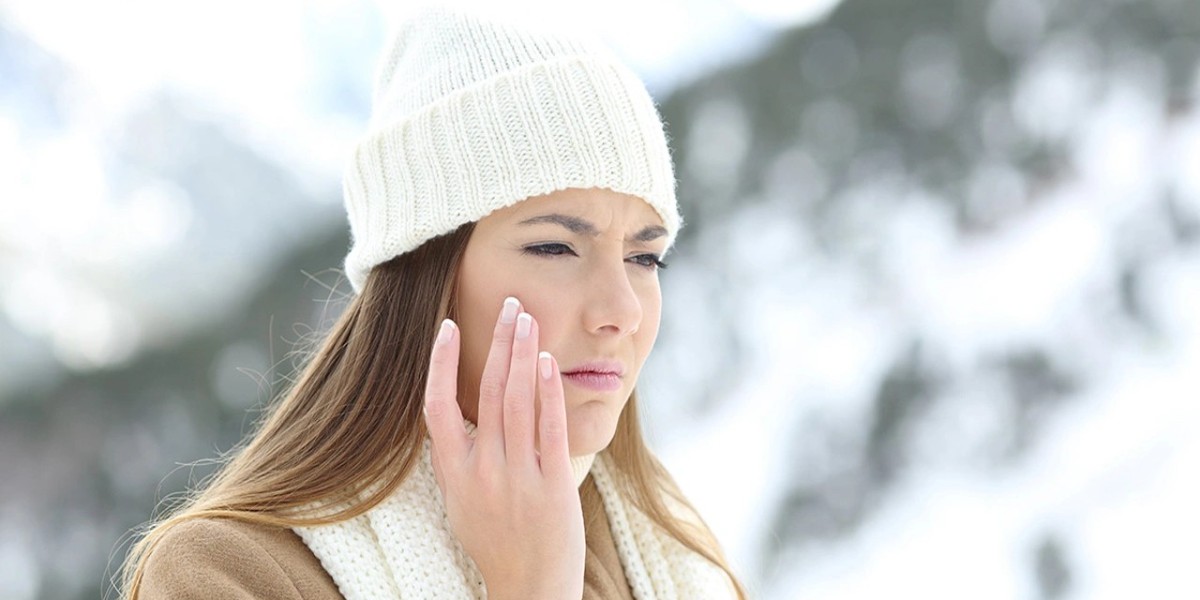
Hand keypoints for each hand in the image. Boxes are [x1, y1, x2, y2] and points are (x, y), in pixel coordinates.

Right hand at [423, 297, 584, 599]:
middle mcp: (483, 472)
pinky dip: (547, 392)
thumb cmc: (496, 543)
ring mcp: (518, 478)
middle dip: (499, 342)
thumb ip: (458, 459)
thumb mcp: (462, 502)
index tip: (448, 327)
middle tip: (509, 304)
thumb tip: (451, 417)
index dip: (440, 364)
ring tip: (528, 318)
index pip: (437, 407)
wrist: (529, 589)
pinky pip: (549, 429)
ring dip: (523, 354)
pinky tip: (548, 362)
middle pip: (487, 392)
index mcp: (454, 474)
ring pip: (517, 402)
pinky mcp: (553, 485)